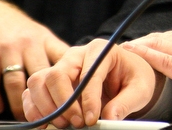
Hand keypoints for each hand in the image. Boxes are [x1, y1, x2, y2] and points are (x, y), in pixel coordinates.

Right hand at [0, 0, 68, 118]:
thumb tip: (80, 78)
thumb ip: (58, 56)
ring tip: (25, 119)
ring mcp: (8, 48)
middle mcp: (30, 44)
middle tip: (53, 119)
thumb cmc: (22, 32)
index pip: (65, 63)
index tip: (78, 104)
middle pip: (42, 76)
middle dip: (48, 100)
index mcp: (47, 41)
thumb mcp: (44, 38)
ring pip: (16, 82)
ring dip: (20, 104)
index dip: (72, 83)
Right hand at [23, 39, 160, 127]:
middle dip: (64, 104)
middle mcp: (76, 55)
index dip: (88, 99)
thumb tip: (109, 118)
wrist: (127, 77)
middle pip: (56, 74)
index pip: (88, 73)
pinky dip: (33, 110)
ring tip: (64, 124)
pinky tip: (45, 123)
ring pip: (38, 82)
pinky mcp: (50, 81)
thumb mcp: (140, 88)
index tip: (91, 119)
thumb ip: (126, 102)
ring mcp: (60, 66)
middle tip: (77, 123)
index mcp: (100, 50)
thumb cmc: (134, 78)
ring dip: (47, 107)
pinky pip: (31, 93)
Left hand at [123, 28, 171, 124]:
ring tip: (127, 48)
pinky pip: (166, 60)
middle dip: (146, 40)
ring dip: (142, 45)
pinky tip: (136, 52)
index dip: (158, 39)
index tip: (146, 43)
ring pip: (163, 44)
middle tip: (130, 45)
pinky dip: (148, 55)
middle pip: (167, 37)